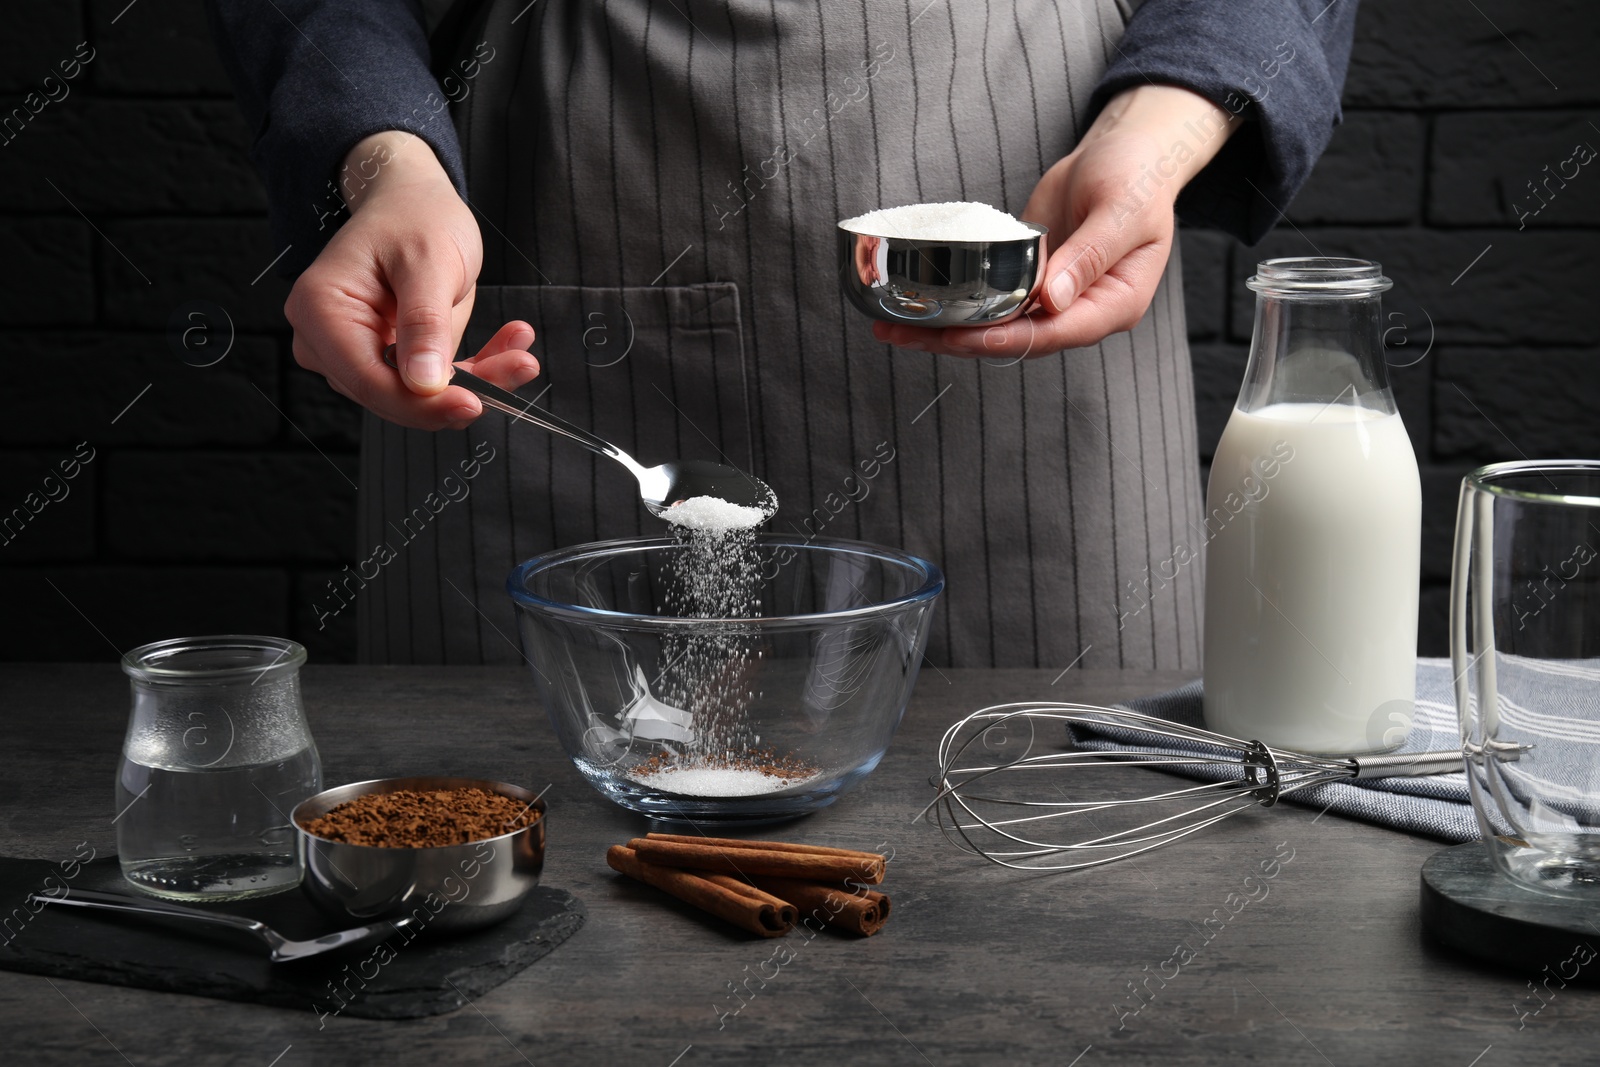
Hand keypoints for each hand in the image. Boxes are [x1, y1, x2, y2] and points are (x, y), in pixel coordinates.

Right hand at [284, 132, 538, 430]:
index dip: (422, 403)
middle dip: (459, 391)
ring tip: (522, 353)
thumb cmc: (414, 216)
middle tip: (520, 366)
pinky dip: (477, 370)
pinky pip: (435, 383)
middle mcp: (328, 340)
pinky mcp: (390, 359)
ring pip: (420, 395)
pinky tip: (512, 345)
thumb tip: (424, 385)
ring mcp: (357, 353)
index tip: (474, 403)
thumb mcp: (429, 260)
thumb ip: (424, 323)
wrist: (414, 200)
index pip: (368, 381)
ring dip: (477, 380)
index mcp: (321, 310)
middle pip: (395, 394)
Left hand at [873, 86, 1238, 359]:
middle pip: (1016, 339)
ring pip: (997, 325)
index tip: (961, 337)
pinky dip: (957, 304)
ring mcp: (1054, 298)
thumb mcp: (1123, 209)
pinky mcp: (1029, 279)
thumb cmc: (1137, 176)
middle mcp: (1081, 311)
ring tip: (893, 329)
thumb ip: (1090, 254)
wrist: (1128, 152)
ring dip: (948, 329)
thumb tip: (1052, 300)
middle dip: (960, 341)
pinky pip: (990, 299)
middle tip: (904, 335)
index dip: (1005, 339)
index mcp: (1114, 304)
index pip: (1054, 334)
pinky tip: (918, 305)